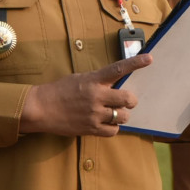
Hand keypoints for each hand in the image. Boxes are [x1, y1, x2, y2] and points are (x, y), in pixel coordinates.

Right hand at [20, 54, 151, 136]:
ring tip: (112, 113)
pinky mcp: (91, 129)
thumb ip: (98, 81)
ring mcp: (94, 114)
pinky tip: (106, 123)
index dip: (136, 63)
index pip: (118, 69)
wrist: (41, 108)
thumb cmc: (59, 91)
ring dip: (121, 115)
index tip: (149, 58)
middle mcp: (96, 96)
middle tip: (126, 101)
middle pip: (128, 99)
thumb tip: (115, 84)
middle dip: (131, 100)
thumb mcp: (79, 79)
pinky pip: (113, 131)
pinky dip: (113, 128)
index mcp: (93, 80)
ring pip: (123, 116)